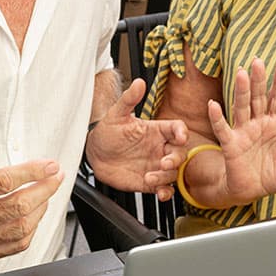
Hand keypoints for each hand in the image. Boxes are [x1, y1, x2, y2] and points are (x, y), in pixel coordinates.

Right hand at [0, 113, 64, 260]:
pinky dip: (32, 230)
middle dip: (45, 189)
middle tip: (56, 176)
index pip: (3, 182)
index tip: (50, 165)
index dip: (31, 172)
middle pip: (18, 206)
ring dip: (41, 208)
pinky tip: (35, 214)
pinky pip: (16, 245)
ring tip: (47, 192)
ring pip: (21, 227)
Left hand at [85, 78, 188, 200]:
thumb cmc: (107, 132)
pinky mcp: (149, 182)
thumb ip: (129, 99)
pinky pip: (164, 188)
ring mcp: (155, 165)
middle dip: (176, 159)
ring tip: (150, 177)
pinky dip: (166, 192)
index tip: (179, 136)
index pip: (177, 129)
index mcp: (157, 130)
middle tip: (163, 163)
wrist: (94, 155)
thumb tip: (139, 82)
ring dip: (166, 177)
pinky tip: (160, 193)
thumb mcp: (117, 114)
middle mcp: (159, 148)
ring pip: (173, 172)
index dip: (182, 132)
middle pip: (180, 153)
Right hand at [207, 58, 275, 204]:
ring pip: (242, 107)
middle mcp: (258, 123)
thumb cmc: (274, 175)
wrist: (253, 192)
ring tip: (242, 73)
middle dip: (259, 80)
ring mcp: (243, 132)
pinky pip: (223, 129)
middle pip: (258, 98)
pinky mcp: (231, 145)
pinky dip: (217, 118)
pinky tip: (213, 105)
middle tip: (258, 61)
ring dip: (241, 91)